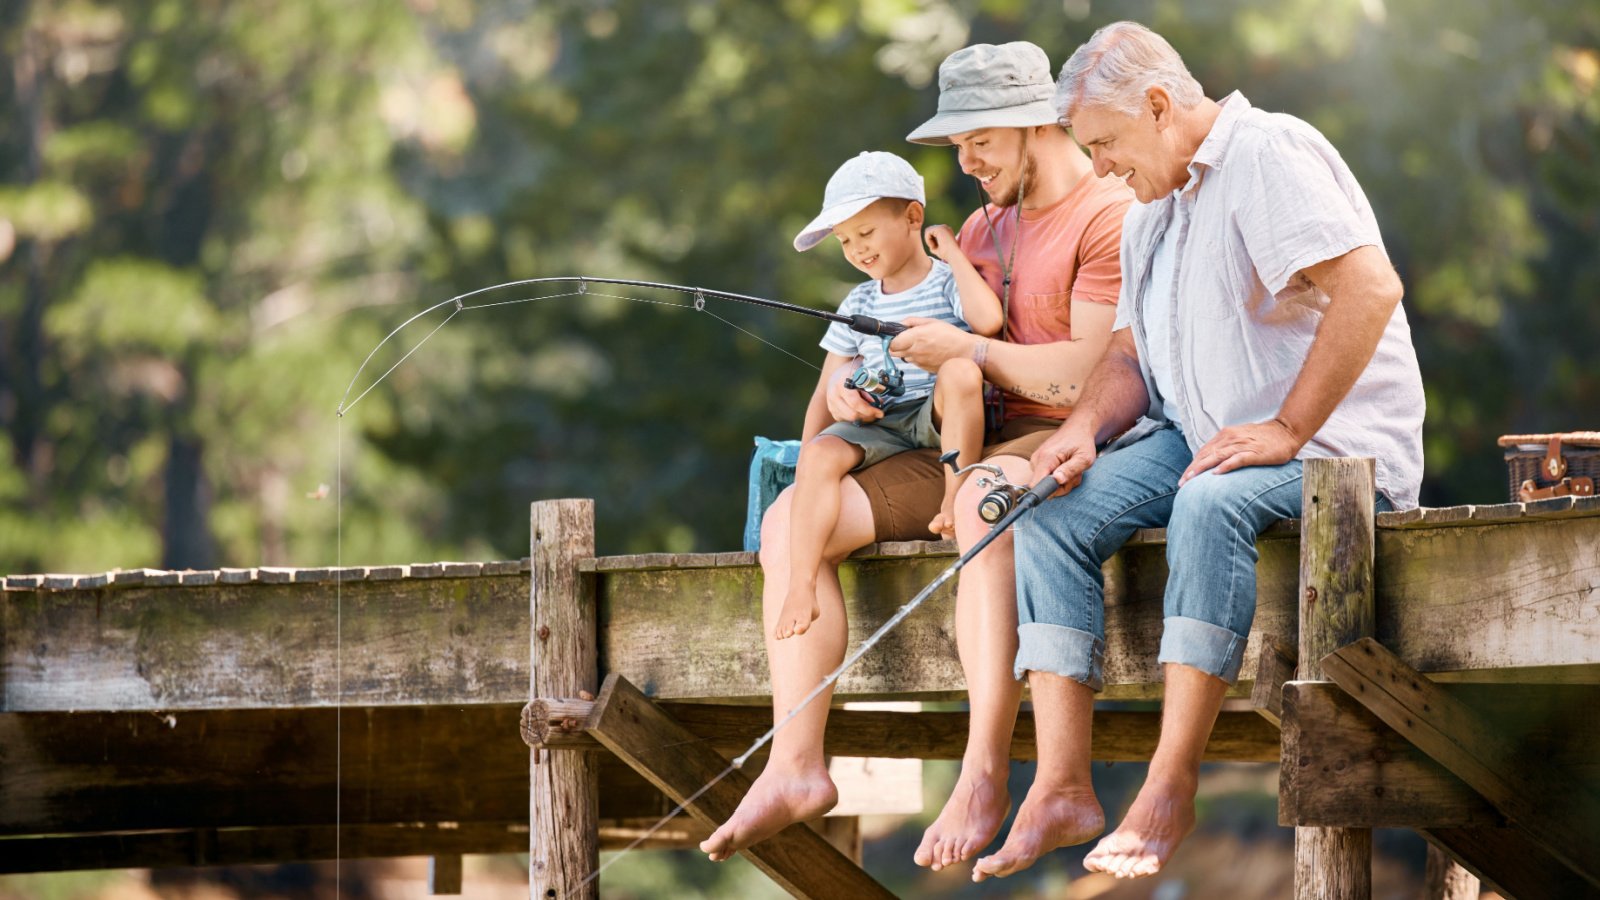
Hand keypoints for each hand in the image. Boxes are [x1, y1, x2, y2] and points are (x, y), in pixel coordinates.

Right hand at [825, 360, 883, 423]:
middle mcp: (834, 394)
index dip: (869, 410)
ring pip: (849, 419)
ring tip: (870, 413)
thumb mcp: (863, 376)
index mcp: (842, 384)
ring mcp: (831, 403)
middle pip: (852, 414)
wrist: (838, 373)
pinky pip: (845, 419)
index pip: (855, 403)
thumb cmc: (853, 374)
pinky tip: (860, 412)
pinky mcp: (832, 410)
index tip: (880, 413)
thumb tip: (878, 403)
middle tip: (876, 414)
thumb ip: (870, 389)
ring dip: (862, 418)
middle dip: (867, 416)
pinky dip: (855, 418)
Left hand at [888, 317, 975, 370]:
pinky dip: (916, 358)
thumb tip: (901, 323)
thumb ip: (913, 321)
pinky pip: (914, 363)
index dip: (891, 339)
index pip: (892, 343)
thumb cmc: (951, 336)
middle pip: (893, 353)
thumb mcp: (932, 322)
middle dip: (895, 346)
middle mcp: (915, 351)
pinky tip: (927, 352)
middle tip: (904, 340)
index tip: (895, 335)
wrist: (966, 353)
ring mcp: (919, 362)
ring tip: (920, 345)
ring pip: (904, 358)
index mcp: (916, 337)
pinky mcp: (924, 368)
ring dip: (907, 352)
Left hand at [923, 224, 961, 262]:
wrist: (954, 255)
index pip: (932, 232)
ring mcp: (943, 227)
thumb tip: (928, 241)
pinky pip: (927, 232)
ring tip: (933, 247)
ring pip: (928, 230)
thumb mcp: (938, 249)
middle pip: (929, 230)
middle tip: (933, 248)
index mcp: (946, 231)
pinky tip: (933, 245)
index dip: (930, 241)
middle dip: (928, 239)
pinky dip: (928, 240)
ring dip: (928, 240)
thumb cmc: (947, 254)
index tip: (934, 248)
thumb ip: (933, 244)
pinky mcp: (940, 228)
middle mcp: (945, 227)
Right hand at [1029, 421, 1096, 498]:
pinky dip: (1058, 477)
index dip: (1049, 491)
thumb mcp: (1084, 458)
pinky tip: (1066, 468)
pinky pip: (1045, 478)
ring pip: (1045, 484)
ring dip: (1062, 482)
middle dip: (1061, 486)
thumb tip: (1057, 480)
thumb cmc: (1082, 442)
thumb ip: (1070, 470)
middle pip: (1043, 487)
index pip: (1036, 484)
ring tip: (1072, 469)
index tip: (1063, 486)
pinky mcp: (1038, 462)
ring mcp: (1036, 461)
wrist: (1077, 428)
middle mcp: (1037, 459)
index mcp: (1046, 457)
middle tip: (1074, 475)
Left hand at [1180, 418, 1301, 484]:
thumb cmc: (1262, 438)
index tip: (1184, 478)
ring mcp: (1243, 445)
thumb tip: (1210, 461)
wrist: (1286, 431)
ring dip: (1203, 468)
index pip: (1204, 451)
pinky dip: (1226, 466)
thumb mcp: (1239, 439)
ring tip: (1192, 479)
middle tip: (1182, 483)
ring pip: (1217, 457)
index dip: (1192, 465)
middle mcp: (1231, 438)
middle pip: (1207, 455)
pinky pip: (1238, 459)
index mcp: (1225, 435)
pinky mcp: (1255, 452)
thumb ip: (1225, 448)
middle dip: (1193, 469)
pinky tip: (1216, 473)